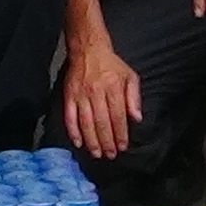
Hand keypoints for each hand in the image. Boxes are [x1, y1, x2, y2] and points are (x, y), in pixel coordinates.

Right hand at [61, 36, 141, 158]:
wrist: (88, 50)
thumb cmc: (111, 65)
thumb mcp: (130, 76)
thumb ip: (134, 97)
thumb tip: (137, 118)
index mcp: (113, 87)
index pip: (118, 116)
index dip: (120, 133)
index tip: (122, 146)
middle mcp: (97, 92)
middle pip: (102, 122)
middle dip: (106, 141)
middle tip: (110, 155)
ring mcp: (81, 94)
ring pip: (86, 122)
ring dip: (91, 140)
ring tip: (96, 153)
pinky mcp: (69, 95)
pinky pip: (70, 116)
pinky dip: (73, 131)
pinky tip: (78, 143)